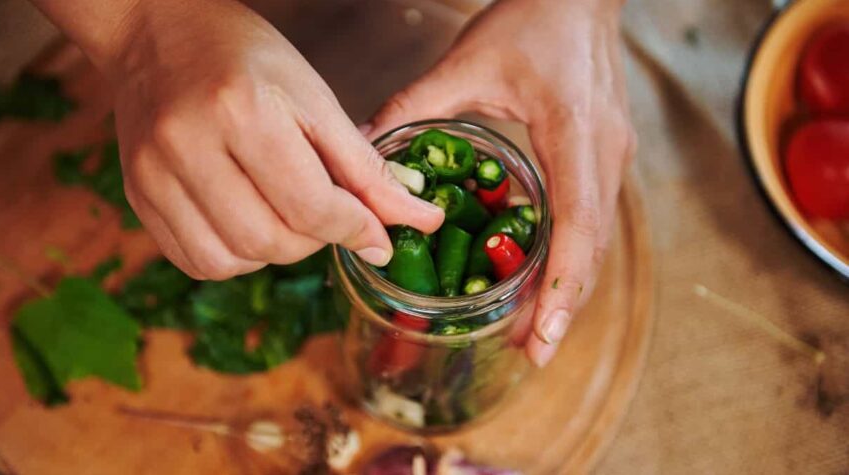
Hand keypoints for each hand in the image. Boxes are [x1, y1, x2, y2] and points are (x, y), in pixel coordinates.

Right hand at [99, 0, 443, 278]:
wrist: (157, 34)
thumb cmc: (243, 57)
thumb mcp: (315, 100)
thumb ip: (365, 169)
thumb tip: (418, 221)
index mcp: (241, 111)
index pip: (311, 206)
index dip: (356, 229)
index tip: (378, 236)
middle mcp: (187, 146)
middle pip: (271, 240)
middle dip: (315, 241)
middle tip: (326, 214)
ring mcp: (153, 176)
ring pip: (233, 260)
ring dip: (275, 252)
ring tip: (284, 212)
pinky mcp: (136, 197)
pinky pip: (198, 261)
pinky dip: (236, 255)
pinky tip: (248, 221)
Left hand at [365, 0, 635, 365]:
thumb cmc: (530, 20)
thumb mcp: (466, 62)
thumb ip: (412, 108)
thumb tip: (361, 148)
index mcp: (573, 132)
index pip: (578, 223)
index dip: (563, 286)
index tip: (543, 335)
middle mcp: (604, 152)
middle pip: (593, 246)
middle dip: (566, 304)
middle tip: (532, 351)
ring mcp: (613, 155)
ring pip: (598, 239)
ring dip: (570, 286)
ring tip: (536, 331)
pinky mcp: (606, 155)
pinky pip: (592, 218)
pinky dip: (570, 256)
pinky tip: (542, 278)